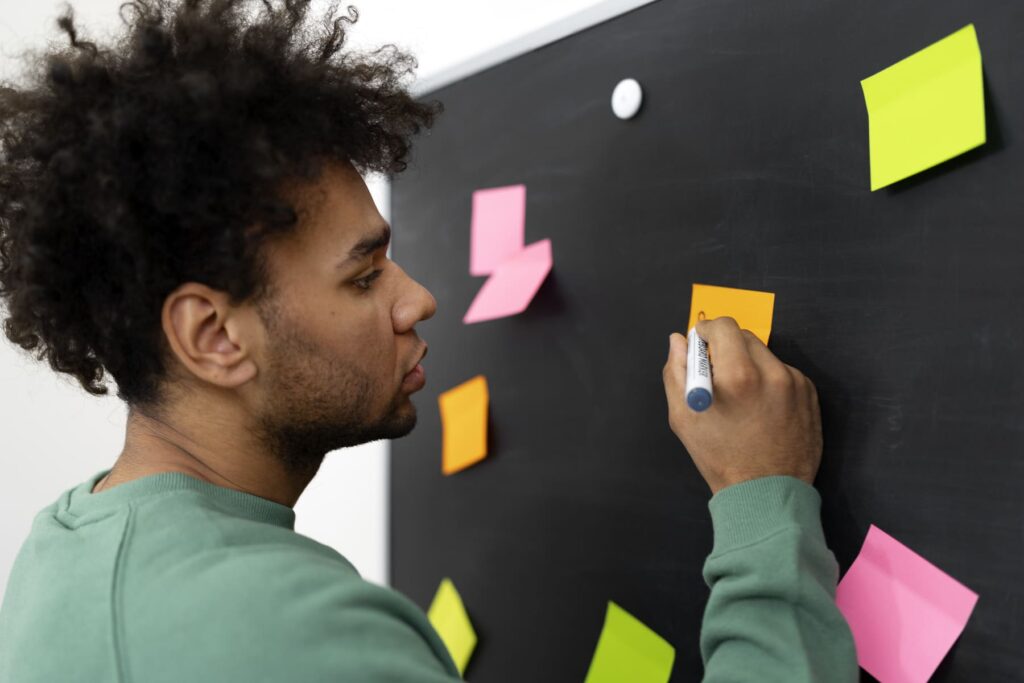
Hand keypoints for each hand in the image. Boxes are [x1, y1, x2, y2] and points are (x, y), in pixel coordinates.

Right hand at [662, 317, 821, 493]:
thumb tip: (679, 341)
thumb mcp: (684, 417)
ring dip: (749, 364)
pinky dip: (769, 381)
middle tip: (718, 371)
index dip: (707, 330)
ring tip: (742, 398)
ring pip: (764, 355)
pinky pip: (782, 372)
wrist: (766, 492)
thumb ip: (677, 372)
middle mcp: (771, 372)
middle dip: (727, 347)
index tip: (701, 341)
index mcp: (738, 375)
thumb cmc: (720, 458)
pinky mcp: (809, 393)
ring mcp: (794, 382)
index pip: (723, 326)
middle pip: (744, 336)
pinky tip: (762, 408)